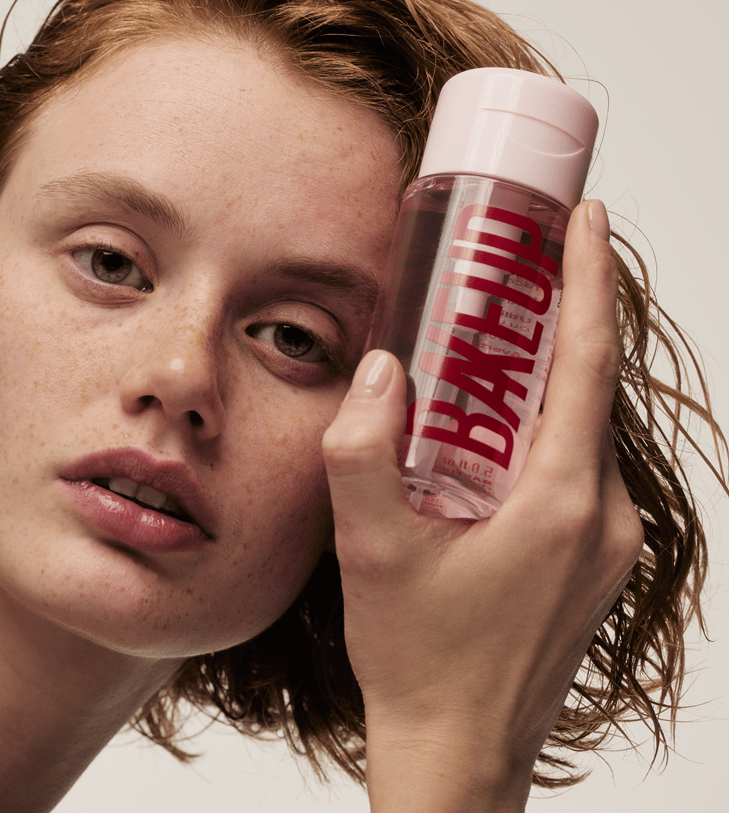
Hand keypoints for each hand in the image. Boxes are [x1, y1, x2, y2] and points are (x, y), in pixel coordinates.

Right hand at [321, 200, 642, 811]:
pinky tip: (485, 440)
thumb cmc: (421, 662)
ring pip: (582, 434)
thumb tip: (379, 374)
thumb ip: (363, 454)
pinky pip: (577, 473)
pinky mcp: (594, 564)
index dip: (589, 282)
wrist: (459, 749)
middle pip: (589, 392)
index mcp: (561, 503)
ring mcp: (607, 544)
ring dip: (541, 385)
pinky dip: (542, 435)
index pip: (588, 365)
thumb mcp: (372, 551)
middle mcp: (603, 518)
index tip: (586, 222)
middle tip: (506, 275)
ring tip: (483, 354)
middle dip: (554, 324)